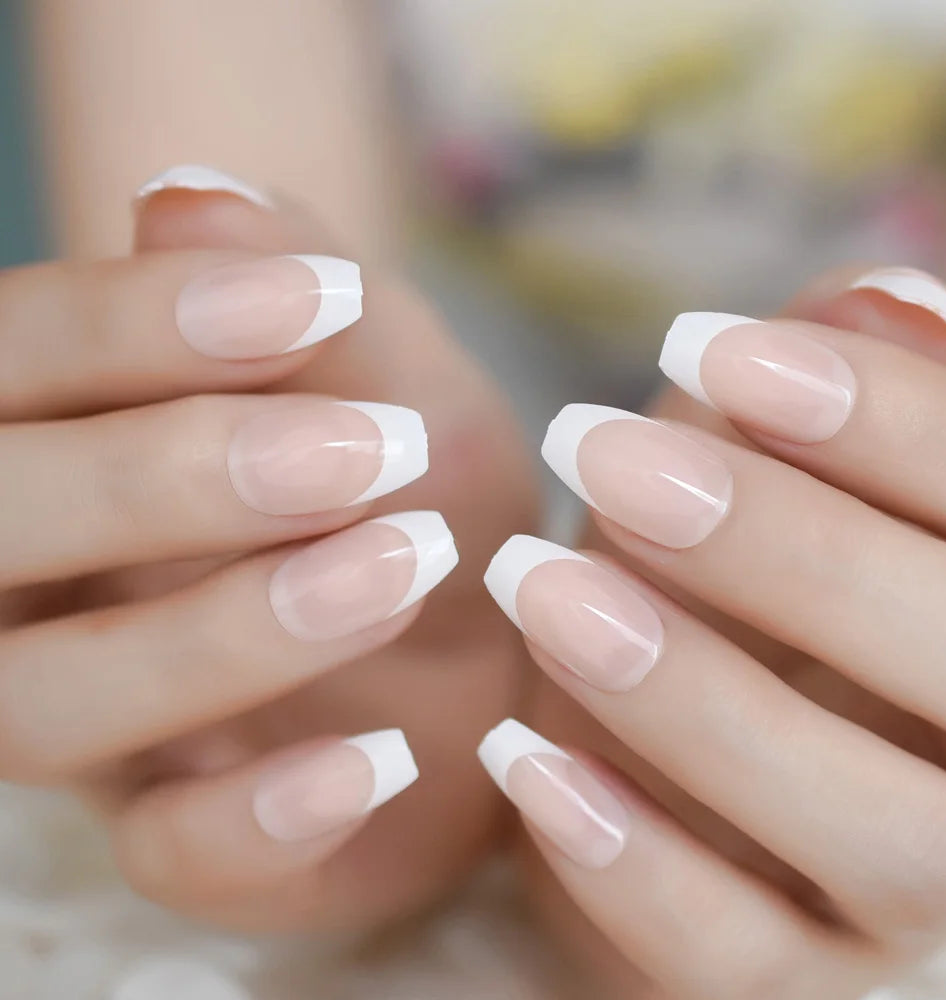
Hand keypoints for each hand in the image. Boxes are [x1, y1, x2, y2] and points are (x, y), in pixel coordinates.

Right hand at [0, 169, 536, 932]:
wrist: (485, 614)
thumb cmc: (418, 470)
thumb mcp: (390, 368)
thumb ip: (295, 290)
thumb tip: (187, 198)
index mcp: (63, 439)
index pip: (9, 361)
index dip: (137, 321)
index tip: (317, 296)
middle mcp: (39, 585)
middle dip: (169, 479)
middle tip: (369, 449)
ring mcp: (104, 720)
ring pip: (45, 707)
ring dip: (222, 637)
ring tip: (405, 563)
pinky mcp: (189, 831)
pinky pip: (164, 856)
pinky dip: (262, 815)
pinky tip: (384, 757)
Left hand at [477, 268, 945, 997]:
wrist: (652, 763)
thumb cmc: (711, 591)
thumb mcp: (751, 480)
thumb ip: (825, 397)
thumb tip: (896, 299)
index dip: (880, 412)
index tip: (698, 341)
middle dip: (788, 544)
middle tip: (594, 449)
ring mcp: (915, 896)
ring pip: (889, 833)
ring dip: (701, 698)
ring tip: (537, 584)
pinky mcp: (802, 983)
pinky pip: (746, 960)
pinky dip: (633, 864)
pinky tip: (519, 759)